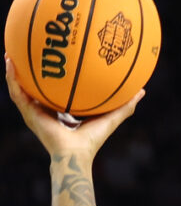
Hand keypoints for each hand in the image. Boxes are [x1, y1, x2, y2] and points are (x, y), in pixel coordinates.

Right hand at [6, 54, 143, 158]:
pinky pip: (16, 92)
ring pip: (21, 88)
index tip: (56, 61)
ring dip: (14, 71)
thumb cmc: (93, 140)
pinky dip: (12, 77)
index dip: (55, 78)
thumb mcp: (111, 118)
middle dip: (31, 71)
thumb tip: (141, 91)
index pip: (56, 93)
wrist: (76, 154)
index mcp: (61, 112)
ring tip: (9, 53)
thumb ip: (125, 105)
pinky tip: (9, 61)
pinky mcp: (28, 113)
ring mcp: (34, 112)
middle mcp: (46, 111)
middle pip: (35, 87)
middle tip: (31, 51)